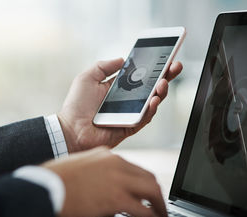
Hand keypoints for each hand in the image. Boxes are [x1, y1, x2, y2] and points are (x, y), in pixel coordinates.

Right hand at [40, 146, 167, 216]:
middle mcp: (116, 163)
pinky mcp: (117, 199)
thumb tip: (103, 187)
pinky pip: (143, 209)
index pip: (133, 167)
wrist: (44, 189)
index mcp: (106, 155)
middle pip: (148, 177)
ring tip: (160, 215)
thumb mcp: (79, 167)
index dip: (143, 182)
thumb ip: (96, 173)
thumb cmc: (54, 180)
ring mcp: (118, 180)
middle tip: (158, 204)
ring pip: (151, 190)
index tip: (145, 191)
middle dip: (156, 192)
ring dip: (159, 205)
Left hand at [57, 58, 182, 152]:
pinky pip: (145, 118)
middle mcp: (127, 100)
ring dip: (160, 92)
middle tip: (175, 66)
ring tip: (163, 83)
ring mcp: (130, 114)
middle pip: (152, 87)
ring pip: (152, 102)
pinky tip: (154, 100)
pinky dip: (151, 109)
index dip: (153, 67)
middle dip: (166, 76)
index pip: (140, 75)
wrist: (71, 130)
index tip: (165, 57)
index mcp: (118, 88)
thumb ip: (104, 66)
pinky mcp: (131, 127)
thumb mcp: (87, 78)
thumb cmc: (76, 106)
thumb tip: (122, 59)